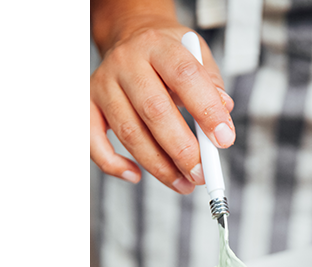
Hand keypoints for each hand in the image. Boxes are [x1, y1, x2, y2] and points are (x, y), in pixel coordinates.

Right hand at [90, 16, 234, 193]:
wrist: (129, 37)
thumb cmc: (166, 53)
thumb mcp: (195, 53)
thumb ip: (211, 83)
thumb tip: (223, 114)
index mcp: (157, 45)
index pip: (184, 76)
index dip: (206, 110)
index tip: (224, 140)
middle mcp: (126, 63)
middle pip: (154, 110)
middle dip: (181, 149)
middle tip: (201, 173)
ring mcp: (103, 85)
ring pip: (128, 132)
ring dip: (157, 165)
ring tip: (182, 182)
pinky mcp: (87, 106)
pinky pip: (94, 143)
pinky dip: (113, 164)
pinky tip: (136, 175)